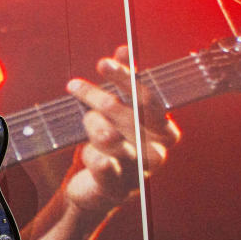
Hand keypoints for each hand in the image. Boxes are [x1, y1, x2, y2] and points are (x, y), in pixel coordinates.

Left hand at [64, 46, 180, 212]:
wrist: (99, 188)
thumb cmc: (114, 143)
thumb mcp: (120, 111)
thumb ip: (126, 82)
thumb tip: (124, 50)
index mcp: (166, 132)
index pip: (148, 99)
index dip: (124, 79)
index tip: (102, 63)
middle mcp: (157, 152)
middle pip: (124, 114)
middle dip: (97, 97)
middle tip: (75, 86)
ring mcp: (139, 172)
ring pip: (109, 136)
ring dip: (92, 125)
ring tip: (88, 125)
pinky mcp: (118, 189)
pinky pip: (101, 164)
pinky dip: (92, 156)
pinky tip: (90, 155)